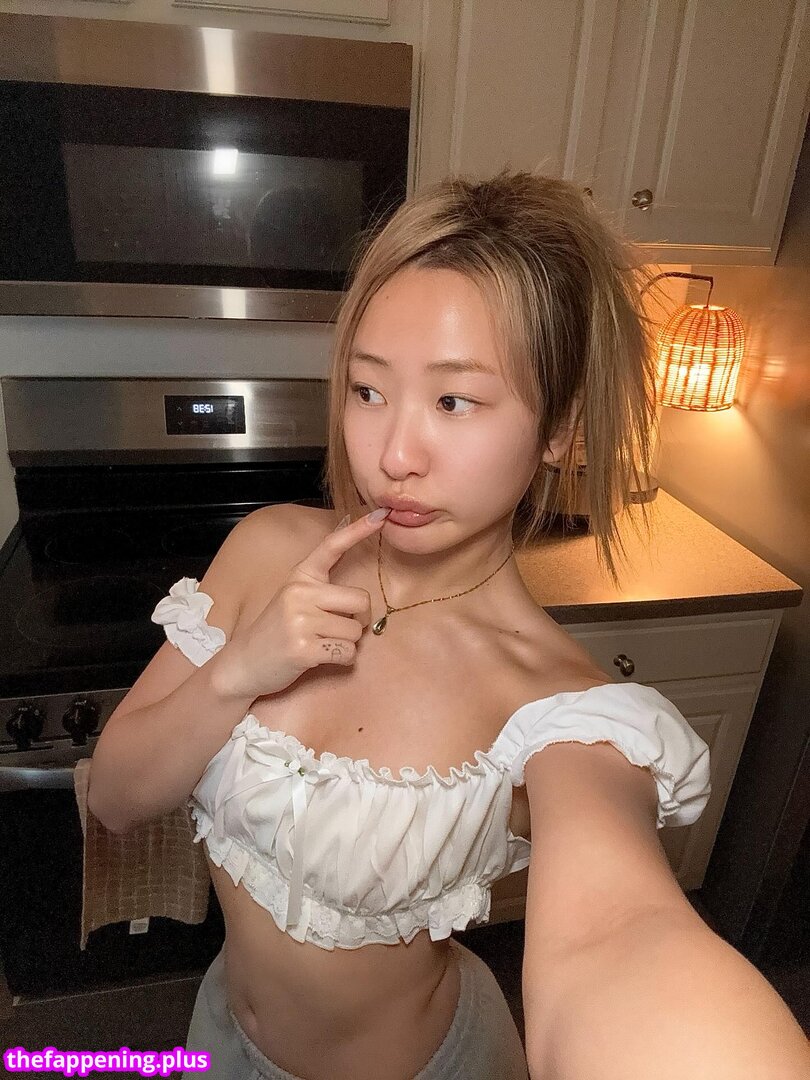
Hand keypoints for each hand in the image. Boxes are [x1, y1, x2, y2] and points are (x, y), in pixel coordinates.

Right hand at [219, 508, 390, 699]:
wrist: (243, 663)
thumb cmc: (277, 631)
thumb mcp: (293, 598)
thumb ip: (321, 588)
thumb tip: (359, 588)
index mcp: (300, 576)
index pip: (332, 547)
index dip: (358, 530)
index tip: (380, 515)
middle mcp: (300, 593)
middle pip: (361, 600)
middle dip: (358, 619)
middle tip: (336, 627)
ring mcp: (300, 621)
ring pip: (355, 631)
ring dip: (346, 643)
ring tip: (320, 643)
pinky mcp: (303, 649)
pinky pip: (347, 652)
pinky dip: (341, 659)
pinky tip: (319, 656)